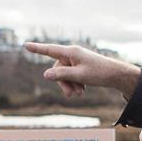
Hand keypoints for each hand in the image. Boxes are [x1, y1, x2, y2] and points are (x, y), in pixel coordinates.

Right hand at [23, 42, 140, 98]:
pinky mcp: (80, 66)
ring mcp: (76, 60)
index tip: (25, 45)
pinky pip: (71, 75)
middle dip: (63, 82)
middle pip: (57, 69)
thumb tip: (45, 75)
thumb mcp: (79, 76)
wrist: (116, 75)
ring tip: (79, 94)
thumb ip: (61, 75)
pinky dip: (74, 83)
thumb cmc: (99, 73)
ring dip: (69, 85)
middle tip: (72, 95)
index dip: (37, 49)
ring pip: (64, 74)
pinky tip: (83, 89)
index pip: (50, 50)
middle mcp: (72, 54)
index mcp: (71, 52)